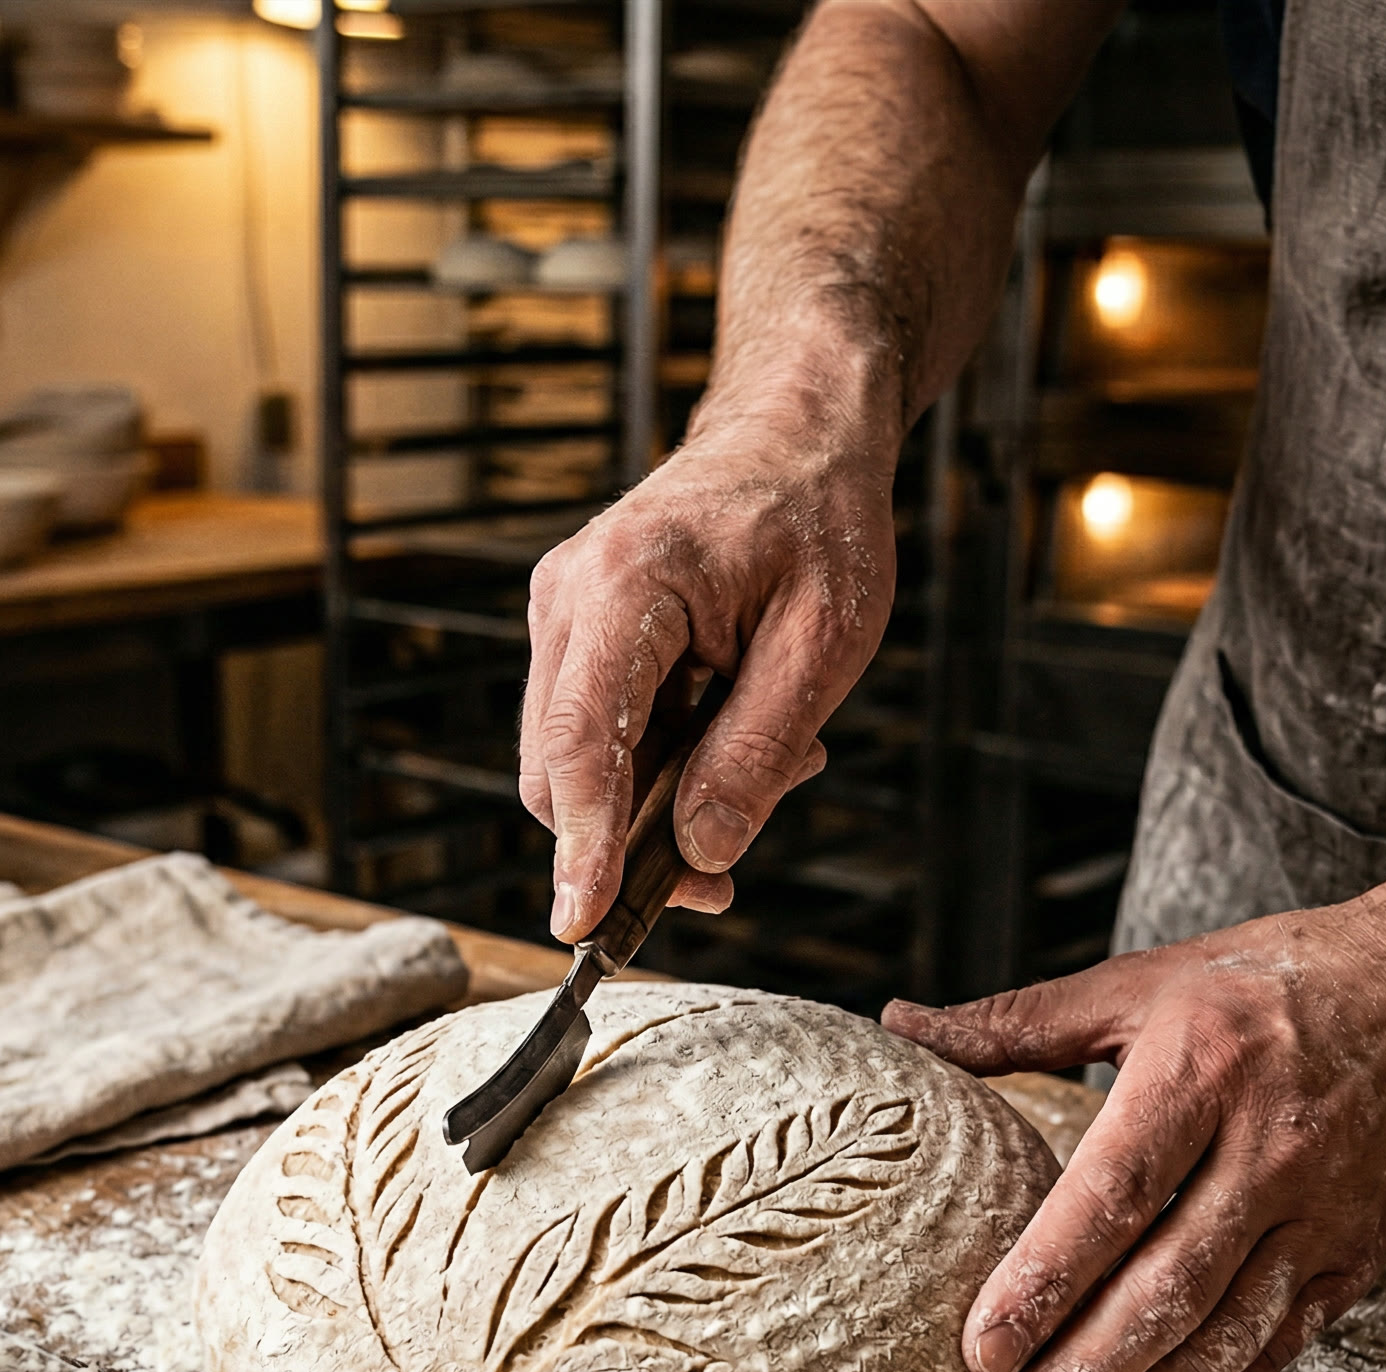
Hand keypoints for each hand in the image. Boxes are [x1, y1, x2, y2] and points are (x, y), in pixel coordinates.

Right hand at [521, 418, 896, 940]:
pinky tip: (724, 742)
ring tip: (758, 776)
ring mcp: (563, 616)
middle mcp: (569, 600)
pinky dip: (649, 770)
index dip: (583, 845)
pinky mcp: (577, 634)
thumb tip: (701, 852)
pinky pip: (592, 735)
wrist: (795, 435)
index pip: (584, 742)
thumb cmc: (817, 517)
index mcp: (627, 586)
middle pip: (559, 770)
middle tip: (720, 878)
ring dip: (648, 805)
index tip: (586, 922)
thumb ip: (759, 751)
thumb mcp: (826, 641)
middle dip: (625, 844)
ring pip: (571, 763)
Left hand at [883, 891, 1385, 1371]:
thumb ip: (1016, 1020)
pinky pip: (1274, 1345)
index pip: (1115, 1192)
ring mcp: (1322, 1215)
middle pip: (1165, 1292)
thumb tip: (899, 1024)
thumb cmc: (1270, 982)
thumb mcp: (1140, 982)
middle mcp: (1269, 1151)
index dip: (1047, 1278)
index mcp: (1201, 1071)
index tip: (981, 1351)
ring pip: (1222, 1340)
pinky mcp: (1357, 1259)